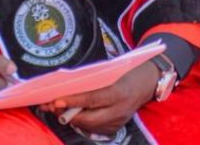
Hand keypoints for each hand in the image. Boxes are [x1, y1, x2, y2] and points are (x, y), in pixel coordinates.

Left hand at [38, 60, 158, 134]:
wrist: (148, 82)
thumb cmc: (127, 71)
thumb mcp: (112, 71)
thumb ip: (93, 81)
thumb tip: (69, 86)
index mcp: (119, 93)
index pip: (91, 100)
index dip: (72, 101)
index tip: (55, 100)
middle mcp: (119, 111)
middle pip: (88, 118)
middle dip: (67, 113)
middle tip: (50, 106)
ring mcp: (119, 122)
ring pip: (89, 125)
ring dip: (71, 118)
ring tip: (56, 110)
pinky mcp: (117, 128)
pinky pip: (94, 128)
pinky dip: (81, 121)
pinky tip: (72, 114)